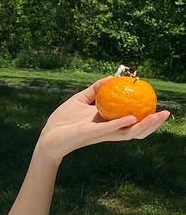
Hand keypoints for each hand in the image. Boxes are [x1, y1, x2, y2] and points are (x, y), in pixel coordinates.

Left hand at [36, 77, 170, 163]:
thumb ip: (95, 89)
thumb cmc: (63, 121)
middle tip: (166, 114)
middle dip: (153, 124)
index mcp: (107, 123)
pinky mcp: (90, 134)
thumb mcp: (80, 100)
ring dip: (144, 125)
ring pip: (127, 132)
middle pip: (135, 129)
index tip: (159, 107)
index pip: (131, 122)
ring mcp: (101, 134)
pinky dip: (120, 123)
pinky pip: (108, 129)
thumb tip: (111, 77)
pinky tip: (132, 117)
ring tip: (157, 117)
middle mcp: (108, 131)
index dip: (146, 117)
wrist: (47, 137)